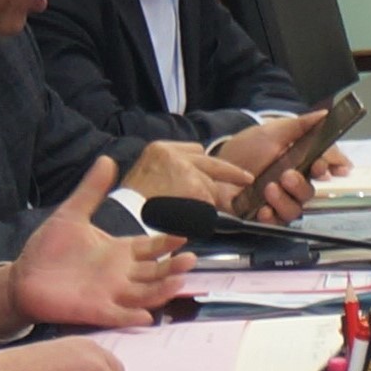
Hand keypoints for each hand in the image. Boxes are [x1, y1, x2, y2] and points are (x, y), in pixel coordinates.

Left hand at [0, 161, 184, 327]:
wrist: (22, 277)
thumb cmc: (48, 249)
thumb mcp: (72, 214)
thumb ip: (91, 190)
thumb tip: (107, 159)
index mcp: (119, 251)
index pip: (152, 247)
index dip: (168, 243)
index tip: (184, 235)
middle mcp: (121, 274)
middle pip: (156, 272)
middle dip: (174, 267)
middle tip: (190, 260)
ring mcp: (111, 294)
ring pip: (145, 294)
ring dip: (162, 290)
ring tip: (178, 282)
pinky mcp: (96, 311)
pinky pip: (119, 316)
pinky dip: (133, 317)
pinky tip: (147, 316)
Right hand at [125, 139, 254, 210]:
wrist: (124, 216)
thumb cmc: (131, 204)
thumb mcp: (144, 175)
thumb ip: (168, 170)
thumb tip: (191, 177)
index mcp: (160, 149)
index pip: (195, 150)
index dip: (205, 164)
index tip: (218, 170)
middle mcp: (174, 154)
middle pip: (210, 164)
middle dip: (231, 172)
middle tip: (246, 178)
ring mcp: (187, 170)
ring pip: (210, 186)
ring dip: (206, 202)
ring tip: (188, 215)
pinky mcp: (196, 188)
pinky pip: (209, 204)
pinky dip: (204, 215)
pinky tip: (191, 221)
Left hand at [212, 112, 326, 223]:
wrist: (218, 163)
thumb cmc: (249, 146)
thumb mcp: (273, 131)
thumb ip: (300, 125)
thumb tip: (325, 115)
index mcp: (301, 164)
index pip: (322, 169)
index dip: (326, 168)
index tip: (320, 166)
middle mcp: (293, 186)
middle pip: (308, 193)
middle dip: (300, 185)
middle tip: (287, 175)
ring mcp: (278, 202)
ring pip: (294, 210)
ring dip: (284, 200)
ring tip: (269, 188)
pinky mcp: (262, 216)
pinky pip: (274, 223)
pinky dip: (271, 218)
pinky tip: (263, 210)